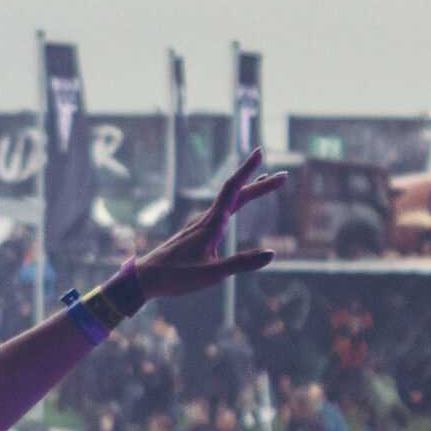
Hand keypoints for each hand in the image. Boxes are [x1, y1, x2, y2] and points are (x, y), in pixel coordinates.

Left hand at [127, 157, 286, 301]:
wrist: (145, 278)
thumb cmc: (176, 277)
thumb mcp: (212, 274)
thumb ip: (241, 263)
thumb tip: (272, 254)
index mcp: (211, 224)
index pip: (233, 190)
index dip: (247, 170)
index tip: (260, 152)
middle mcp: (206, 219)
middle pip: (237, 194)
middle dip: (260, 184)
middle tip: (285, 176)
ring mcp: (201, 224)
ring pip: (229, 202)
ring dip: (249, 191)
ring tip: (263, 182)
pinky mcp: (197, 232)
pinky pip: (221, 211)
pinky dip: (235, 203)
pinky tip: (236, 207)